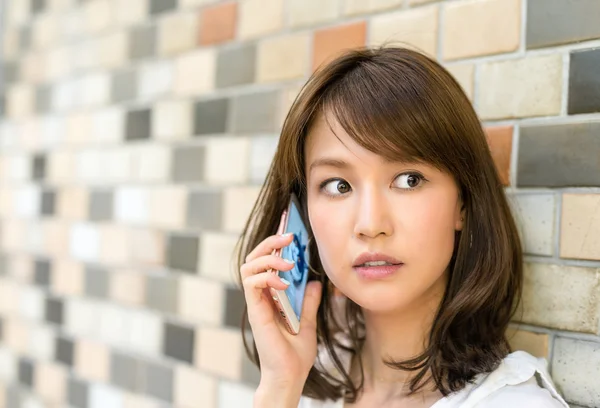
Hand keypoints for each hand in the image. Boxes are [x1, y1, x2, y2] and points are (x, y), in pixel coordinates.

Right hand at [241, 210, 322, 387]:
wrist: (290, 376)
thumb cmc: (295, 354)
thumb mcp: (308, 321)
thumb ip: (309, 301)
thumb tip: (315, 282)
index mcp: (270, 296)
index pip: (265, 262)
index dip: (273, 244)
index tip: (288, 231)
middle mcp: (260, 296)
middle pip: (253, 257)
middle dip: (270, 243)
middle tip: (288, 238)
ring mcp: (256, 303)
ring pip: (248, 266)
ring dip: (268, 259)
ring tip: (287, 264)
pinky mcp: (255, 311)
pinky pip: (251, 284)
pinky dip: (266, 277)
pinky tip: (283, 284)